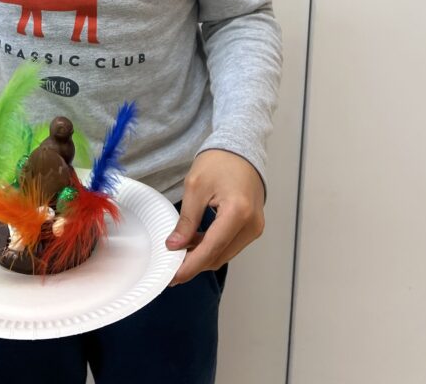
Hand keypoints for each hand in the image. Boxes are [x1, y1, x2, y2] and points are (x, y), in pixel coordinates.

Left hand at [166, 149, 264, 284]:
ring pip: (225, 254)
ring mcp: (255, 227)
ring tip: (181, 248)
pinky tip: (196, 240)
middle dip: (194, 263)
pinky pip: (231, 245)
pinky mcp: (253, 227)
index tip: (172, 277)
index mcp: (238, 212)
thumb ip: (186, 220)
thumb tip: (175, 246)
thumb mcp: (195, 187)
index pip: (211, 249)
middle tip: (170, 263)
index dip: (190, 266)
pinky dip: (213, 247)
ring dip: (203, 255)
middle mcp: (251, 225)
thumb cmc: (219, 162)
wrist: (240, 149)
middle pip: (219, 256)